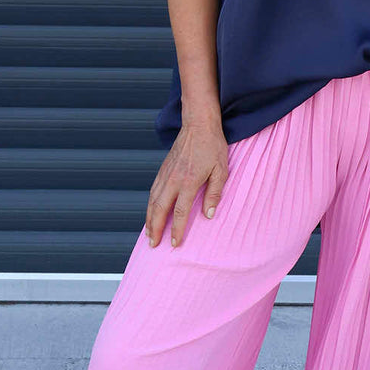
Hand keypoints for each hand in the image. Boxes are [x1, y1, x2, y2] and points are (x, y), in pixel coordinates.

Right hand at [146, 121, 228, 248]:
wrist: (198, 124)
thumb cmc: (213, 146)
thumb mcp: (221, 170)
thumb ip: (214, 193)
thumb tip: (208, 215)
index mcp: (188, 181)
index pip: (179, 212)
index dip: (176, 230)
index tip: (175, 244)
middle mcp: (173, 179)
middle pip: (159, 209)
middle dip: (155, 229)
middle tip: (153, 245)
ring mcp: (165, 174)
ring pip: (152, 201)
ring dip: (149, 219)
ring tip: (149, 235)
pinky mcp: (163, 169)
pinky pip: (153, 191)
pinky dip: (149, 205)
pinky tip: (150, 213)